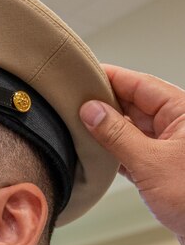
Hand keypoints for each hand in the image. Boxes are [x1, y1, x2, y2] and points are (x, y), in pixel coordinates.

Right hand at [80, 65, 184, 244]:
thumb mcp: (149, 163)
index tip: (82, 75)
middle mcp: (177, 125)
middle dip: (104, 104)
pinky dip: (113, 152)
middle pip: (134, 104)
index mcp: (182, 111)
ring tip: (77, 127)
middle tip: (71, 104)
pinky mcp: (161, 168)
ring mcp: (168, 147)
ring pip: (131, 129)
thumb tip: (91, 110)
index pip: (140, 83)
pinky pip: (132, 151)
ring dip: (106, 130)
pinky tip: (94, 154)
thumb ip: (117, 135)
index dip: (110, 77)